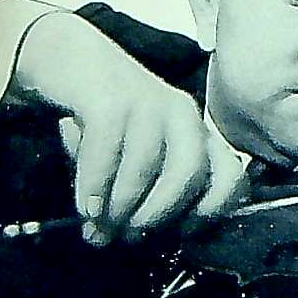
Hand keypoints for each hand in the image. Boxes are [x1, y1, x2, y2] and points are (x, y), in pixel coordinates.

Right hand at [10, 11, 244, 242]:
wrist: (67, 60)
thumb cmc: (106, 123)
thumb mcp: (136, 158)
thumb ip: (147, 192)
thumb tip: (132, 237)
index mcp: (199, 135)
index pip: (230, 176)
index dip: (211, 211)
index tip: (180, 234)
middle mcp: (184, 116)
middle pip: (190, 174)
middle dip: (160, 213)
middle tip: (131, 236)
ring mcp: (150, 100)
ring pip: (148, 165)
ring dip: (121, 206)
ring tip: (99, 227)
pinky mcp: (111, 95)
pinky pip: (107, 149)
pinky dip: (96, 185)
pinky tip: (85, 207)